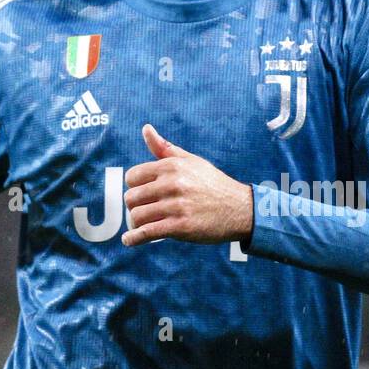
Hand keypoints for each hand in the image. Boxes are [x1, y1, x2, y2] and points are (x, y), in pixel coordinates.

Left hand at [122, 124, 252, 246]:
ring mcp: (176, 206)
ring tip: (142, 224)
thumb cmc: (212, 183)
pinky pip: (148, 232)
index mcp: (171, 166)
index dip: (134, 186)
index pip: (133, 176)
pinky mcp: (181, 227)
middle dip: (134, 206)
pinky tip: (129, 240)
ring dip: (136, 223)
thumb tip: (146, 128)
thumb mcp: (190, 161)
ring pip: (137, 215)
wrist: (240, 208)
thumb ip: (164, 148)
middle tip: (144, 211)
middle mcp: (172, 184)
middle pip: (132, 197)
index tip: (142, 193)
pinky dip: (134, 238)